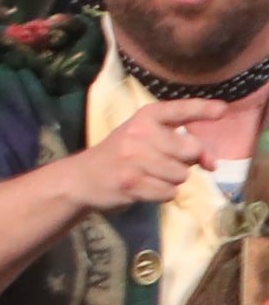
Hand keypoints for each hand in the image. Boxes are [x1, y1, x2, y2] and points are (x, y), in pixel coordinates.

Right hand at [67, 96, 228, 209]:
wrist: (82, 179)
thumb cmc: (122, 156)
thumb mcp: (148, 139)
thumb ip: (185, 145)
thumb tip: (213, 163)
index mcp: (145, 116)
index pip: (180, 110)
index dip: (203, 109)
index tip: (222, 110)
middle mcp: (140, 133)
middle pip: (191, 150)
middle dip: (184, 161)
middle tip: (163, 162)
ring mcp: (134, 158)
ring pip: (181, 175)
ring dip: (170, 180)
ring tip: (148, 175)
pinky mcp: (131, 182)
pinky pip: (169, 193)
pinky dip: (161, 194)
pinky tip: (143, 187)